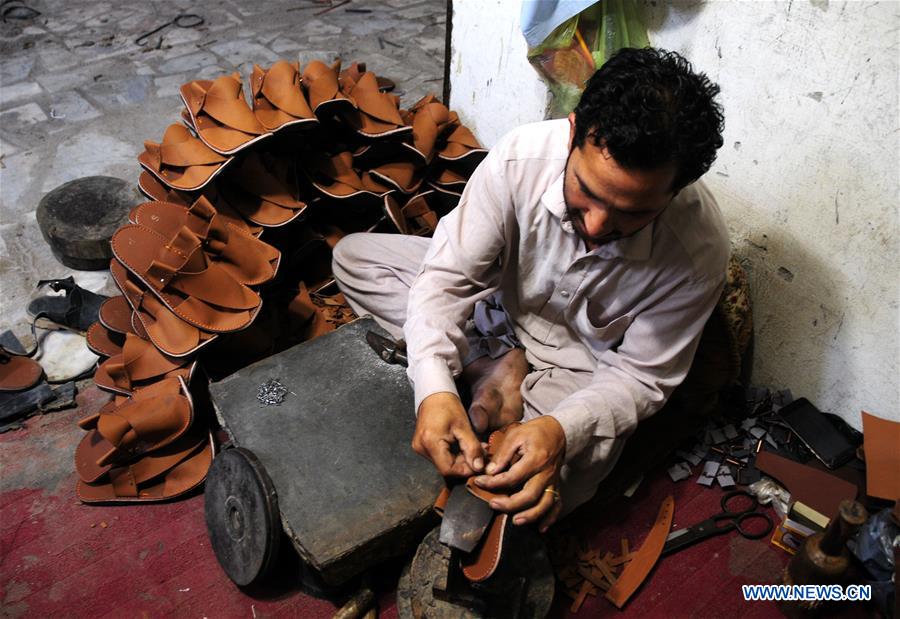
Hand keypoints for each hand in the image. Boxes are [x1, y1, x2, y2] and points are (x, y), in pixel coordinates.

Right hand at [412, 392, 484, 476]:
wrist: (433, 393)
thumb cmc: (448, 405)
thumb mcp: (464, 426)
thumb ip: (472, 448)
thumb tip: (479, 467)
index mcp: (430, 442)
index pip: (448, 469)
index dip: (465, 470)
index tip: (480, 463)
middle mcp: (421, 448)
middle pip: (446, 467)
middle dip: (465, 463)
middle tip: (481, 453)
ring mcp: (419, 448)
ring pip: (444, 463)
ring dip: (461, 459)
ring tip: (474, 448)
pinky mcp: (422, 446)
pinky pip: (439, 457)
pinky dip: (453, 455)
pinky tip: (463, 446)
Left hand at [473, 416, 565, 532]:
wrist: (558, 432)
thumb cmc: (535, 432)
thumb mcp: (516, 434)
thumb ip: (503, 453)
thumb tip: (490, 471)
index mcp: (535, 459)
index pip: (513, 476)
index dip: (494, 482)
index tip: (479, 481)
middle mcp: (546, 473)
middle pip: (530, 495)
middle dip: (510, 504)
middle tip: (493, 504)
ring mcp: (552, 481)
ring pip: (545, 503)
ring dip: (531, 516)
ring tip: (516, 522)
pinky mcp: (556, 485)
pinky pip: (557, 504)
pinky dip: (550, 518)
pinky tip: (541, 528)